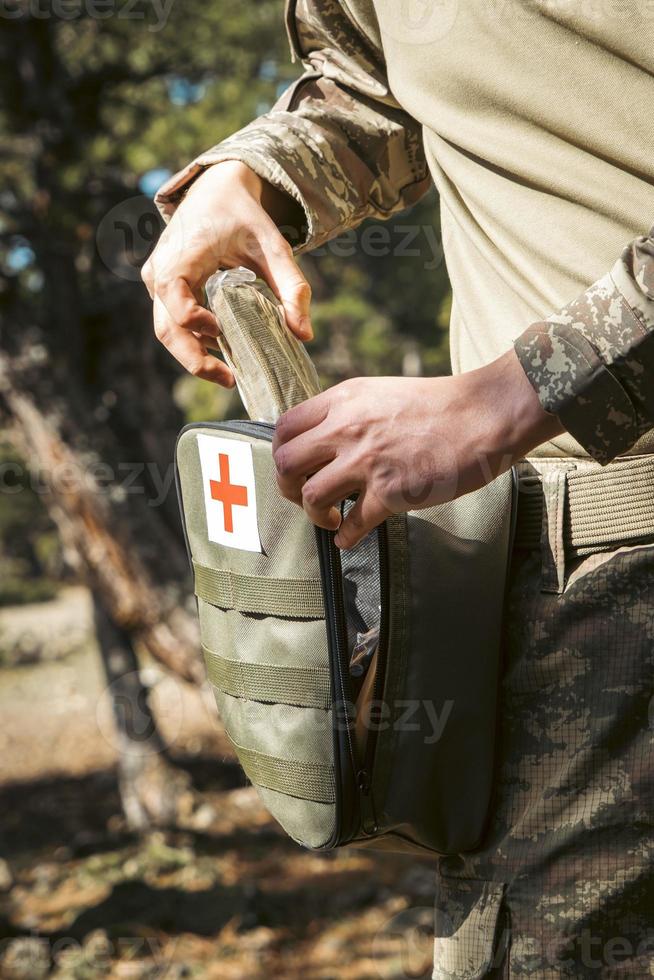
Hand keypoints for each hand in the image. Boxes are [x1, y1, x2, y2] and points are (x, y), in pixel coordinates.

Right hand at [142, 160, 310, 384]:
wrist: (216, 190)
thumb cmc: (243, 215)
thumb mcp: (273, 245)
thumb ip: (292, 286)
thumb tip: (305, 335)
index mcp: (180, 254)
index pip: (175, 299)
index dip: (196, 322)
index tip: (224, 333)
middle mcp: (159, 270)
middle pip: (165, 328)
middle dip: (194, 360)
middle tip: (229, 380)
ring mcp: (156, 281)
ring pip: (166, 331)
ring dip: (195, 355)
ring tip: (230, 372)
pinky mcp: (162, 290)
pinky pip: (173, 322)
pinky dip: (195, 340)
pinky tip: (225, 349)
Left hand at [272, 349, 562, 547]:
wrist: (485, 414)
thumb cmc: (439, 405)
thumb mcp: (381, 393)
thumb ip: (348, 413)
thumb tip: (322, 441)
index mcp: (343, 400)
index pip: (284, 428)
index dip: (282, 454)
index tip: (295, 469)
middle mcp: (347, 428)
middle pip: (285, 463)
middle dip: (288, 487)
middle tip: (304, 497)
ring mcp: (368, 460)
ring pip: (311, 496)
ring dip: (315, 515)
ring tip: (331, 519)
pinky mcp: (392, 491)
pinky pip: (353, 524)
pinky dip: (346, 536)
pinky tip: (350, 537)